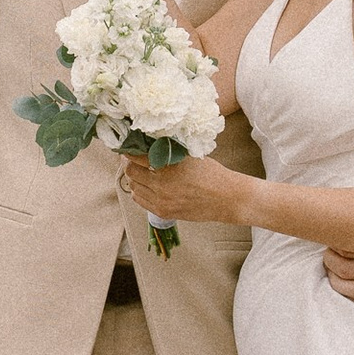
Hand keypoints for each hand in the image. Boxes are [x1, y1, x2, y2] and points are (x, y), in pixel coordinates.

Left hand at [119, 151, 247, 228]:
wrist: (226, 198)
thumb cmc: (211, 173)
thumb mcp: (189, 155)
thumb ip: (168, 150)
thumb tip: (148, 143)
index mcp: (168, 166)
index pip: (136, 156)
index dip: (128, 150)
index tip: (127, 145)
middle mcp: (161, 185)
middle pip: (130, 172)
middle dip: (129, 163)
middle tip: (131, 157)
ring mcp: (161, 201)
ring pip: (133, 187)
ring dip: (134, 178)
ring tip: (140, 171)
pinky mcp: (163, 212)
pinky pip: (140, 200)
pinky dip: (139, 191)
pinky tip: (146, 185)